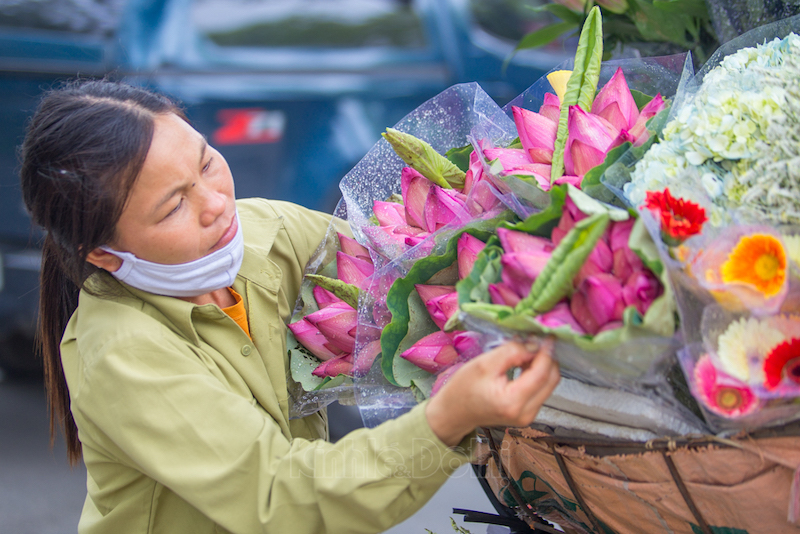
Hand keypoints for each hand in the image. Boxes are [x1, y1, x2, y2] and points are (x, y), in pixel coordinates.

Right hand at [425, 338, 559, 446]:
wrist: (454, 413)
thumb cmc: (464, 387)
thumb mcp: (484, 364)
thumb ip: (512, 352)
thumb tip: (535, 344)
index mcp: (512, 401)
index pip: (542, 373)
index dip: (546, 352)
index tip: (546, 336)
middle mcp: (525, 413)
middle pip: (552, 380)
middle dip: (547, 358)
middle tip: (535, 341)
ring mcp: (528, 416)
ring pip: (549, 384)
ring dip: (542, 365)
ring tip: (526, 351)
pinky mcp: (527, 414)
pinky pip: (541, 390)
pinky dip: (537, 374)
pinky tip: (524, 364)